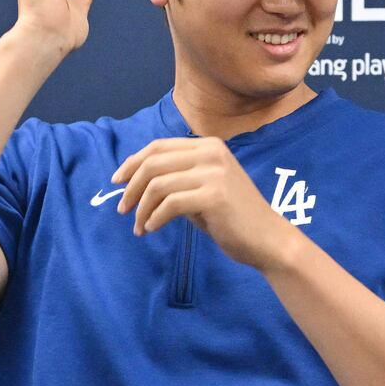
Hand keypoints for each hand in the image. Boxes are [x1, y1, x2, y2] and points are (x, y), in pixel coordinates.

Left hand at [111, 137, 299, 270]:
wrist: (267, 239)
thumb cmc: (230, 217)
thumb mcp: (200, 189)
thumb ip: (173, 179)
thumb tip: (131, 180)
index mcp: (208, 145)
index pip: (158, 146)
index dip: (132, 162)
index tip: (116, 181)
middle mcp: (211, 153)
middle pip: (153, 163)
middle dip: (131, 187)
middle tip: (122, 209)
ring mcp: (214, 173)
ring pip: (158, 185)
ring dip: (141, 208)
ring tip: (138, 226)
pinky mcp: (214, 195)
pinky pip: (169, 204)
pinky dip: (154, 218)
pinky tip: (152, 228)